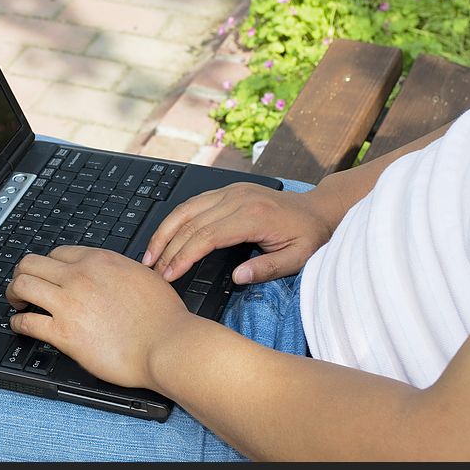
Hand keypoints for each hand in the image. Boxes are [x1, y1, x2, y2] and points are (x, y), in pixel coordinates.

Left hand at [6, 246, 192, 389]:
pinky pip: (27, 321)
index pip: (58, 253)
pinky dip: (17, 323)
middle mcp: (80, 277)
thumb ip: (122, 272)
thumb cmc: (164, 317)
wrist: (168, 344)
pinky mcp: (64, 333)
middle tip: (22, 286)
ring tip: (16, 303)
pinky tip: (20, 326)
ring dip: (13, 293)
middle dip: (21, 273)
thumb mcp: (145, 276)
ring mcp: (69, 303)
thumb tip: (116, 275)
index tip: (45, 274)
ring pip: (21, 285)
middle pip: (31, 263)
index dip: (47, 264)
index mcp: (100, 261)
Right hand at [143, 182, 340, 284]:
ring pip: (186, 209)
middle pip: (190, 223)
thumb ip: (266, 269)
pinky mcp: (228, 191)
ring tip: (150, 254)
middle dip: (167, 247)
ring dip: (165, 231)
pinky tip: (165, 234)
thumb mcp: (297, 258)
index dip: (184, 256)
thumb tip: (236, 278)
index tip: (169, 275)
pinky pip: (194, 203)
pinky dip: (176, 219)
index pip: (207, 236)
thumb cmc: (309, 235)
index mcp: (253, 215)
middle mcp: (238, 199)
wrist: (319, 208)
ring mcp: (231, 191)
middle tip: (152, 271)